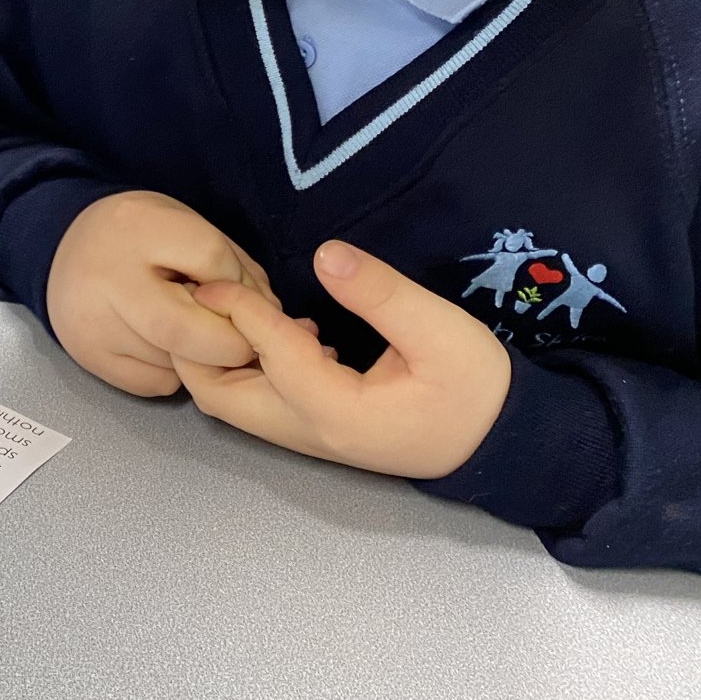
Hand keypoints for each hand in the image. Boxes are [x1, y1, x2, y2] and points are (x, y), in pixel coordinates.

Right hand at [46, 191, 277, 396]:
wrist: (64, 246)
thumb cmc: (139, 235)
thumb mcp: (185, 225)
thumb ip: (231, 266)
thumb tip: (270, 316)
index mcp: (138, 227)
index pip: (211, 261)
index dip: (243, 284)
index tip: (247, 293)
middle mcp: (107, 279)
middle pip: (187, 331)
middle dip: (231, 342)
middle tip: (244, 338)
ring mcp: (92, 325)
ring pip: (175, 364)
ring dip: (204, 358)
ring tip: (197, 330)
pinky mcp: (88, 357)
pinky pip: (156, 382)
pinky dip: (176, 372)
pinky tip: (168, 346)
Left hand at [180, 241, 511, 479]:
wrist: (503, 444)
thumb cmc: (477, 390)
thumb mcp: (443, 332)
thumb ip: (383, 294)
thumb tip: (328, 255)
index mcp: (338, 412)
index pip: (269, 357)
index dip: (238, 313)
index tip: (215, 277)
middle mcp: (311, 433)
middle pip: (221, 397)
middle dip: (197, 348)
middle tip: (209, 294)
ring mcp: (311, 438)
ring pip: (234, 403)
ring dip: (220, 356)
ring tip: (242, 305)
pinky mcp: (317, 431)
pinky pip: (258, 401)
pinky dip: (247, 365)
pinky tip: (282, 328)